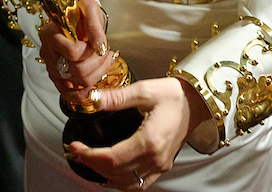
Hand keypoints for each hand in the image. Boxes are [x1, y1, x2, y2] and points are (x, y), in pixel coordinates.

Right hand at [38, 0, 114, 106]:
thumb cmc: (80, 12)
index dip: (90, 50)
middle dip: (98, 63)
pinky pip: (69, 95)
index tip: (97, 42)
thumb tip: (100, 47)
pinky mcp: (59, 79)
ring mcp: (52, 68)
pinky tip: (95, 87)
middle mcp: (48, 53)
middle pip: (77, 70)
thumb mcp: (89, 9)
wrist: (76, 19)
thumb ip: (94, 27)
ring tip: (105, 61)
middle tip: (108, 53)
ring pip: (78, 82)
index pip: (72, 52)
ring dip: (98, 74)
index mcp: (50, 34)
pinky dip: (83, 95)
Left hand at [66, 77, 213, 189]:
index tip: (74, 146)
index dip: (88, 155)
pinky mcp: (163, 165)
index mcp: (149, 141)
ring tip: (89, 161)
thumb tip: (90, 99)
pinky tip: (110, 172)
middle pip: (116, 173)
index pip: (111, 158)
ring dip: (105, 175)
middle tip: (76, 151)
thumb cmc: (174, 94)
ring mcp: (161, 165)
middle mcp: (155, 158)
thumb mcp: (143, 90)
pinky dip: (122, 182)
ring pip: (127, 183)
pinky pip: (140, 184)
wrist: (198, 102)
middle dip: (91, 164)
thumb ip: (115, 97)